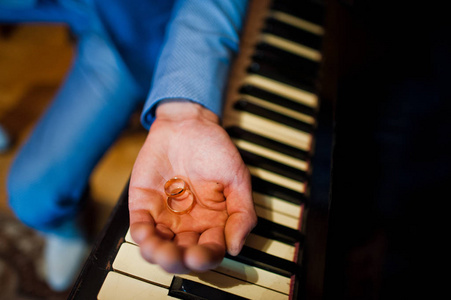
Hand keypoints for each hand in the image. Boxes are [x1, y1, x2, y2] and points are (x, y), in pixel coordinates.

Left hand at [128, 100, 256, 273]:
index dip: (207, 257)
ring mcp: (165, 216)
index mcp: (213, 222)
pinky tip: (148, 236)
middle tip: (184, 256)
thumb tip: (236, 246)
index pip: (210, 251)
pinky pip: (141, 228)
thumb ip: (242, 213)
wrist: (187, 124)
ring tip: (163, 252)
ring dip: (159, 255)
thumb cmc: (214, 149)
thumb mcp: (237, 179)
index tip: (204, 253)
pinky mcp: (144, 205)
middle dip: (182, 261)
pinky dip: (142, 237)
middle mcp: (189, 224)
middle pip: (183, 255)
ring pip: (159, 248)